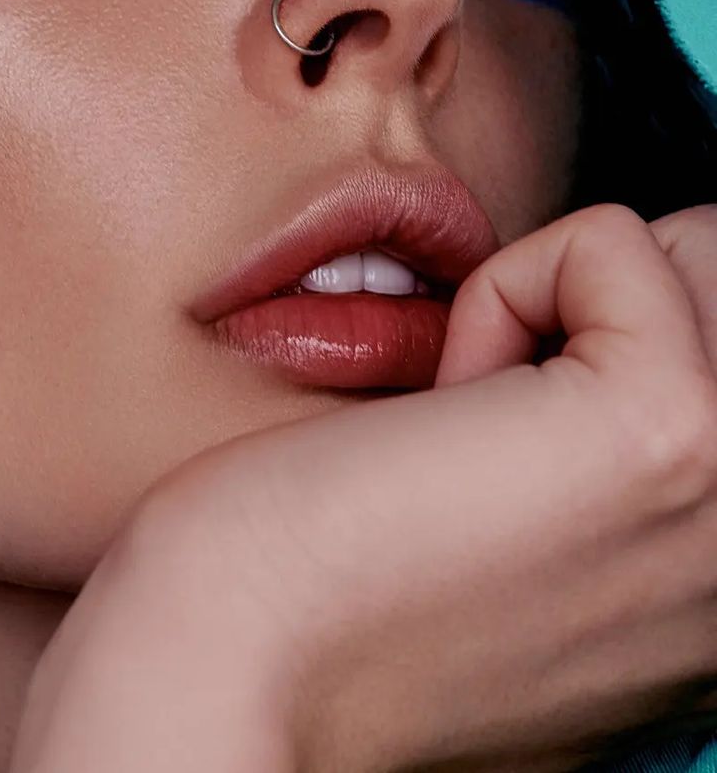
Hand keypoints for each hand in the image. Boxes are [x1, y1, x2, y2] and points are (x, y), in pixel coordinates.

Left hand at [10, 204, 716, 772]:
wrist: (235, 663)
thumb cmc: (349, 588)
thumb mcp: (542, 539)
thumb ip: (620, 448)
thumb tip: (636, 311)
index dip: (609, 345)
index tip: (506, 450)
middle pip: (716, 283)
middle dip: (595, 302)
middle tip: (485, 422)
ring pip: (681, 253)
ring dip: (557, 294)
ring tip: (468, 417)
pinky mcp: (670, 430)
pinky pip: (608, 239)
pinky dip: (499, 292)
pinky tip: (444, 410)